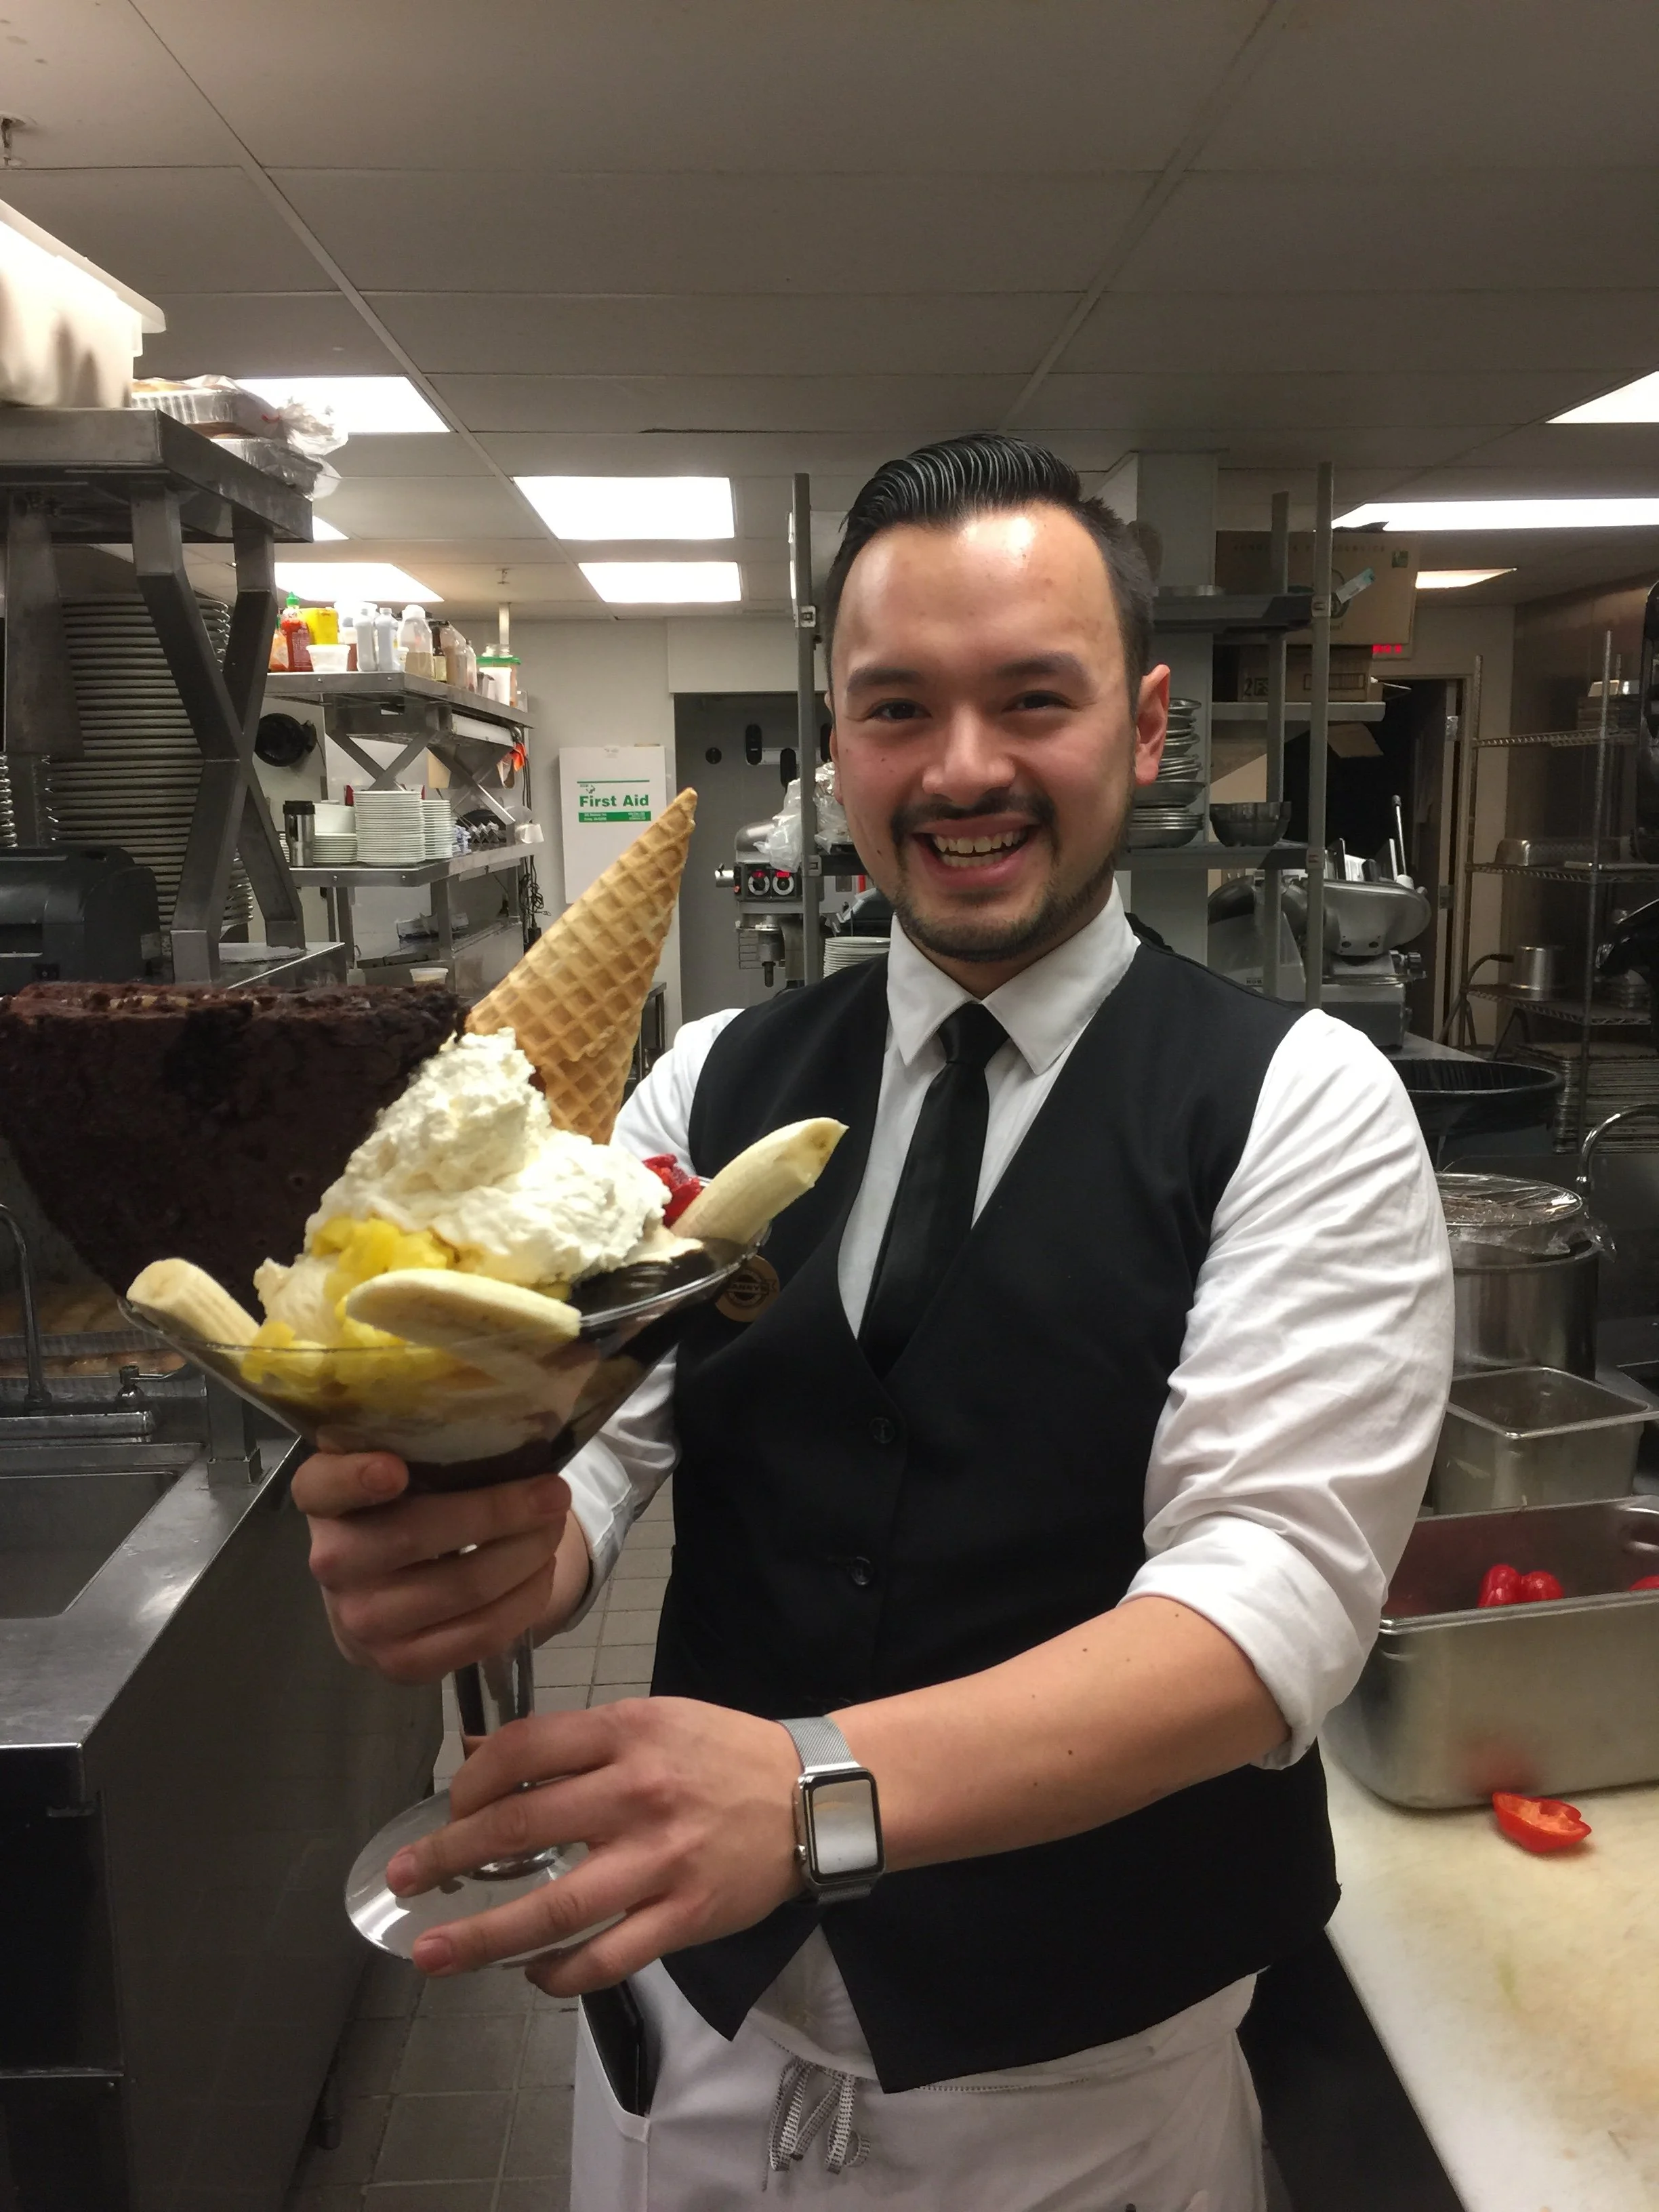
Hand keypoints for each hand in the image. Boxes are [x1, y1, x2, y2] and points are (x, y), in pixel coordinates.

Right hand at [293, 1449, 571, 1682]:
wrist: (384, 1591)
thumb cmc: (407, 1507)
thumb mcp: (404, 1465)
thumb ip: (430, 1447)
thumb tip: (517, 1428)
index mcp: (323, 1499)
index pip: (322, 1485)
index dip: (356, 1477)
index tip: (395, 1469)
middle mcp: (331, 1561)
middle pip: (417, 1535)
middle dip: (500, 1512)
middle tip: (553, 1493)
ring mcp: (360, 1620)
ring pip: (461, 1586)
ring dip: (526, 1555)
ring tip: (553, 1529)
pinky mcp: (398, 1664)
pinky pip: (478, 1635)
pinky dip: (524, 1601)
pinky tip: (541, 1573)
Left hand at [382, 1696, 803, 1993]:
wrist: (815, 1797)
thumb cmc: (724, 1754)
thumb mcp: (651, 1720)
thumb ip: (571, 1741)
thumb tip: (480, 1756)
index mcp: (627, 1733)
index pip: (522, 1753)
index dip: (469, 1782)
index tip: (449, 1805)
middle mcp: (637, 1793)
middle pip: (519, 1829)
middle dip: (447, 1857)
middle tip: (404, 1879)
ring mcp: (660, 1860)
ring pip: (552, 1907)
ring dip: (482, 1935)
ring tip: (434, 1952)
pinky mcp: (684, 1916)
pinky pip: (605, 1957)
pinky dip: (557, 1973)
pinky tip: (531, 1974)